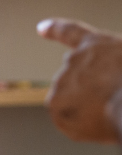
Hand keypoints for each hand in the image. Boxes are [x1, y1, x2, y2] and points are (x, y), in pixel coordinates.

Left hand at [38, 18, 121, 144]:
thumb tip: (104, 81)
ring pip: (72, 101)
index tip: (42, 28)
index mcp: (96, 45)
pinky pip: (69, 121)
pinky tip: (99, 122)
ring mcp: (61, 83)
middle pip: (77, 80)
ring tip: (109, 110)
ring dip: (87, 109)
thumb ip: (111, 66)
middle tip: (112, 99)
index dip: (56, 29)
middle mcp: (73, 60)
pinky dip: (82, 126)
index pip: (71, 32)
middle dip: (90, 92)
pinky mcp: (56, 106)